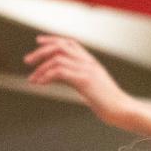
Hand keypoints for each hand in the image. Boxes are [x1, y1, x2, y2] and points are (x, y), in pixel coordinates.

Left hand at [25, 35, 140, 126]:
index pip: (70, 42)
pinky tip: (40, 84)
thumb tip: (64, 79)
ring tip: (32, 79)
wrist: (123, 110)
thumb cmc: (109, 103)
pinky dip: (46, 76)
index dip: (53, 39)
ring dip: (41, 68)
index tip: (38, 42)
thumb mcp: (92, 87)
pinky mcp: (85, 80)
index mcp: (91, 62)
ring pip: (57, 58)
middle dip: (41, 52)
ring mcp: (87, 70)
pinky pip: (60, 72)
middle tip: (27, 61)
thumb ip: (79, 79)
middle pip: (60, 46)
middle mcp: (88, 62)